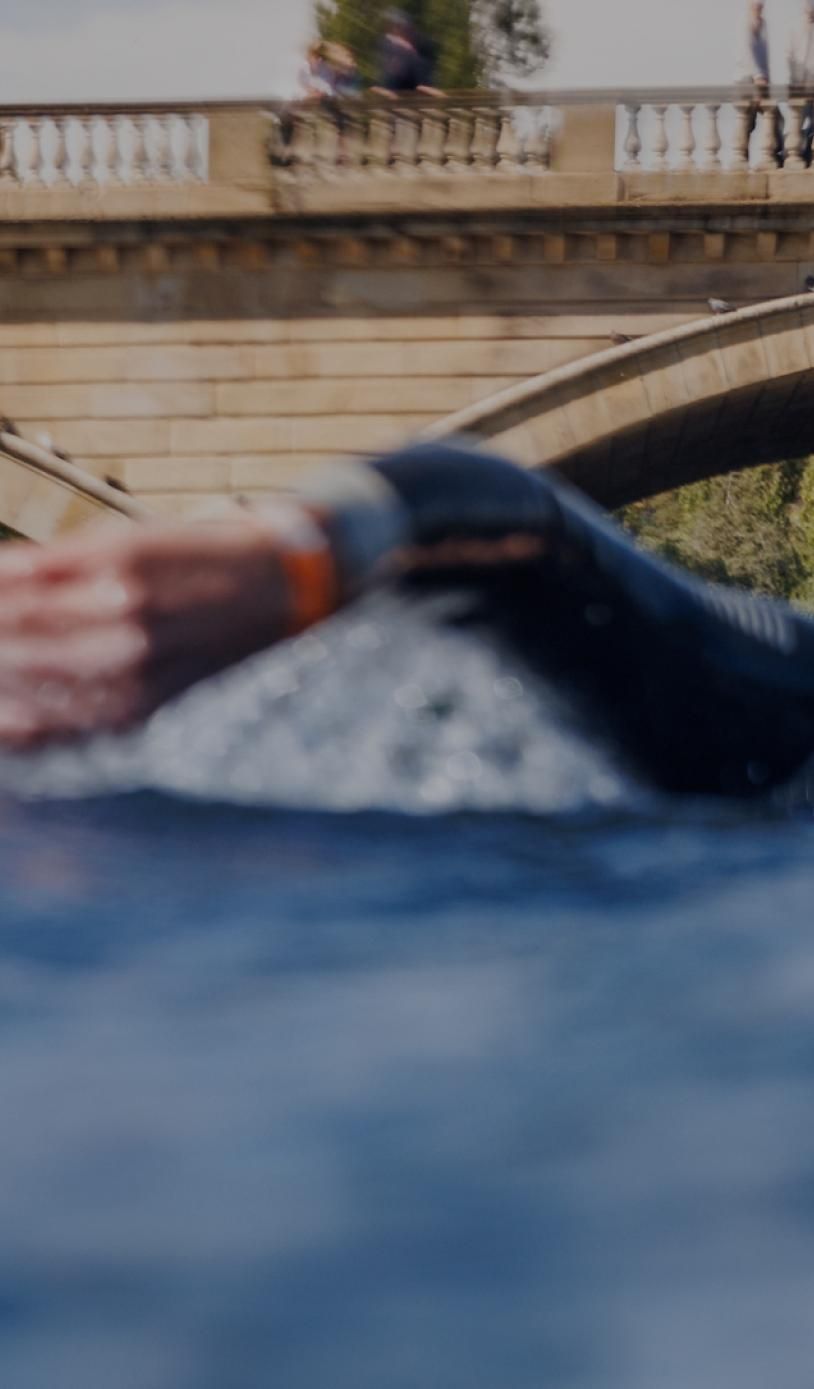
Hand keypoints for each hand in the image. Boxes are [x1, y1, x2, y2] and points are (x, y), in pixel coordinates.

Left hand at [0, 516, 331, 747]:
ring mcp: (135, 679)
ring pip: (31, 690)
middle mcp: (126, 631)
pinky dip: (20, 723)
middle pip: (15, 643)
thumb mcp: (126, 539)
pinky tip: (4, 713)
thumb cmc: (199, 557)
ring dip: (0, 680)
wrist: (279, 596)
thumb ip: (50, 562)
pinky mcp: (143, 712)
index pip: (15, 597)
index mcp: (120, 575)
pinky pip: (64, 727)